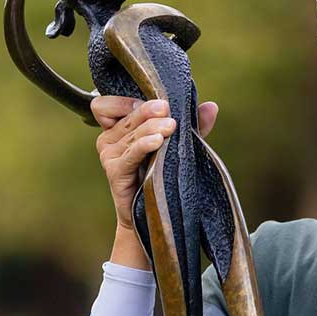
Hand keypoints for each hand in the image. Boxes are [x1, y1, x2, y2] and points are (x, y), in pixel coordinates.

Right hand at [92, 95, 218, 230]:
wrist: (152, 214)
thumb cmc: (162, 175)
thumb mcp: (178, 145)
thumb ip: (193, 125)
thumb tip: (212, 107)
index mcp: (119, 128)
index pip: (104, 105)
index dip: (124, 101)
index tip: (151, 104)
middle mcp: (109, 139)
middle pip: (125, 115)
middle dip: (148, 110)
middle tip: (167, 109)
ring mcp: (108, 155)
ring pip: (130, 132)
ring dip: (151, 126)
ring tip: (171, 127)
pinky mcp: (114, 171)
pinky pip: (130, 153)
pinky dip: (144, 144)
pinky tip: (158, 141)